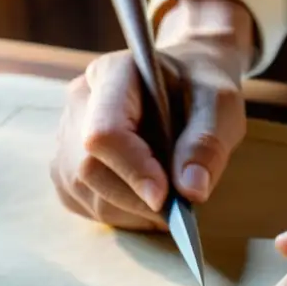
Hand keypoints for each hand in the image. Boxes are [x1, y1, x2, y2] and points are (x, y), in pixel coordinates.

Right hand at [51, 0, 253, 229]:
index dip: (132, 169)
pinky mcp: (66, 161)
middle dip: (135, 200)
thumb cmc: (201, 91)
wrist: (185, 86)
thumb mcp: (220, 106)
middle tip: (177, 208)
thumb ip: (207, 144)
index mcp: (114, 73)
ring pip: (81, 189)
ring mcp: (66, 130)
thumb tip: (191, 190)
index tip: (166, 197)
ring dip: (128, 211)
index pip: (105, 131)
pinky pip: (78, 199)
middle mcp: (81, 100)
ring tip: (167, 204)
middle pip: (88, 167)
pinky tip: (144, 203)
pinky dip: (116, 212)